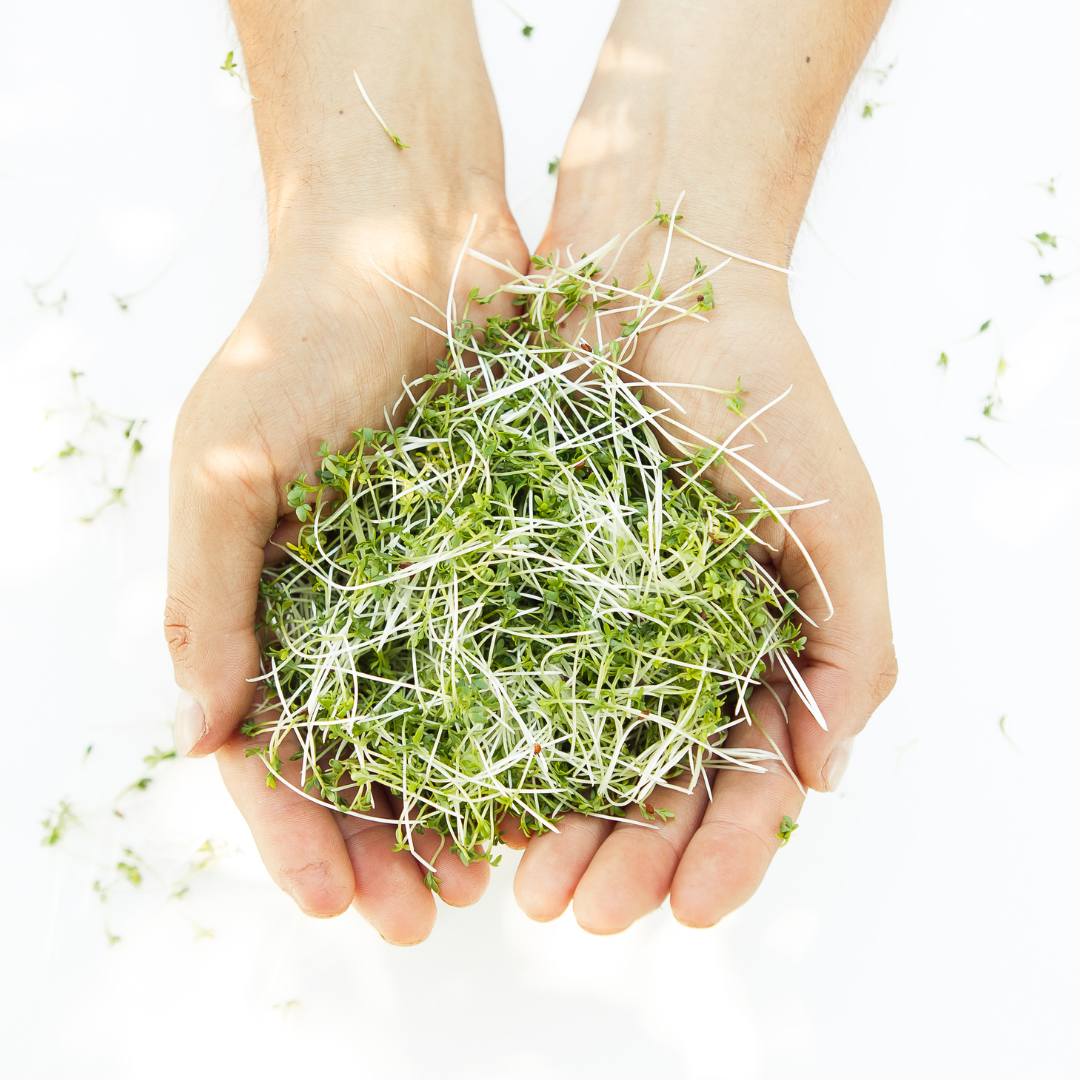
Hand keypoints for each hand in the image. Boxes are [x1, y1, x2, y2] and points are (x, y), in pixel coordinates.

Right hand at [166, 0, 527, 942]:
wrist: (413, 236)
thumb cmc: (302, 335)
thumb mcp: (226, 462)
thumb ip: (206, 596)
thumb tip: (203, 736)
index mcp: (267, 598)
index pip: (272, 748)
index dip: (298, 834)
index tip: (341, 905)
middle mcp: (348, 606)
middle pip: (361, 760)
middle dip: (385, 847)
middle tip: (428, 920)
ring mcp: (430, 584)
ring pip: (444, 727)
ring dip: (459, 806)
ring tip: (497, 875)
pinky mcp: (508, 549)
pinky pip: (520, 656)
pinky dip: (530, 723)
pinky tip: (558, 778)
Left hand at [508, 0, 895, 931]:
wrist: (658, 283)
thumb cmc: (768, 395)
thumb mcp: (842, 525)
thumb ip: (852, 651)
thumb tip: (822, 777)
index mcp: (748, 643)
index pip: (738, 777)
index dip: (718, 851)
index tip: (685, 911)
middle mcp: (664, 642)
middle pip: (646, 781)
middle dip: (625, 857)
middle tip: (585, 916)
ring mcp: (586, 611)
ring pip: (568, 747)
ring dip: (556, 825)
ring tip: (527, 888)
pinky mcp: (513, 571)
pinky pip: (495, 670)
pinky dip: (489, 740)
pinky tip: (470, 800)